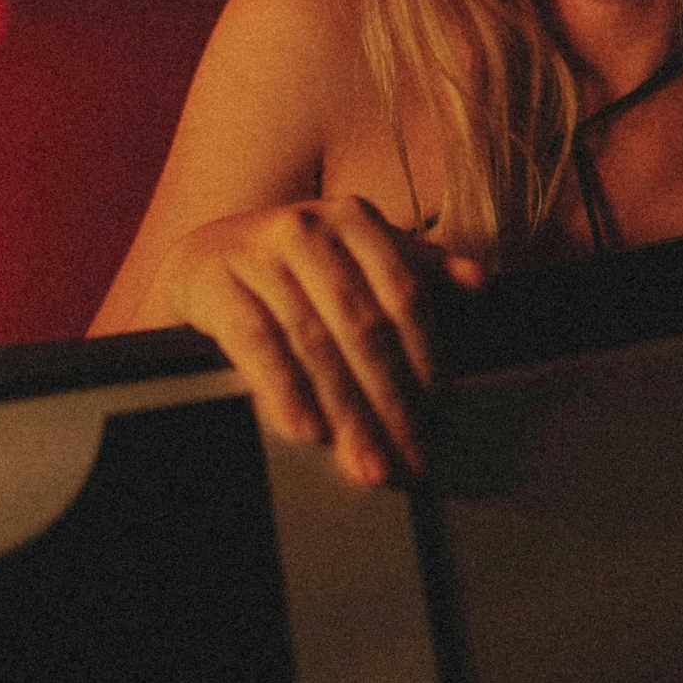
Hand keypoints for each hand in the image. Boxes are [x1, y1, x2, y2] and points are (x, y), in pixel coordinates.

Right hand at [140, 197, 484, 484]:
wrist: (202, 259)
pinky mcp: (215, 282)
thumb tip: (480, 281)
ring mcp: (258, 253)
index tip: (441, 414)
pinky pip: (258, 345)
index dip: (426, 357)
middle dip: (391, 401)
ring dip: (345, 412)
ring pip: (315, 343)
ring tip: (367, 463)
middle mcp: (309, 228)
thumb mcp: (356, 255)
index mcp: (355, 219)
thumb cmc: (294, 265)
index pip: (404, 295)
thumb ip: (417, 269)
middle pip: (363, 326)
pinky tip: (307, 433)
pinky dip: (285, 392)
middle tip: (409, 458)